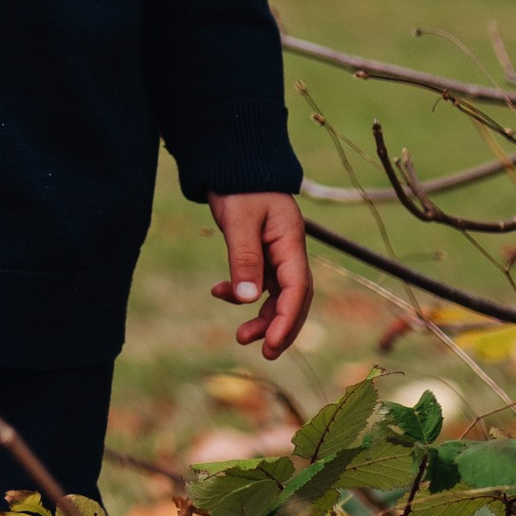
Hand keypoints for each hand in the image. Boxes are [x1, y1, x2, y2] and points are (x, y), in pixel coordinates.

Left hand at [208, 190, 311, 358]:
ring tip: (240, 336)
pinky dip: (240, 292)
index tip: (271, 344)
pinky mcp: (260, 252)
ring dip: (261, 316)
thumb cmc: (239, 186)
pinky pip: (256, 282)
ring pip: (276, 294)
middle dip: (281, 327)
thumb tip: (248, 300)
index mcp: (291, 242)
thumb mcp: (240, 221)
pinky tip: (217, 291)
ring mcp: (276, 252)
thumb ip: (244, 258)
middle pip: (294, 298)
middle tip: (265, 353)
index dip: (288, 320)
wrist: (231, 163)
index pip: (298, 289)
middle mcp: (288, 250)